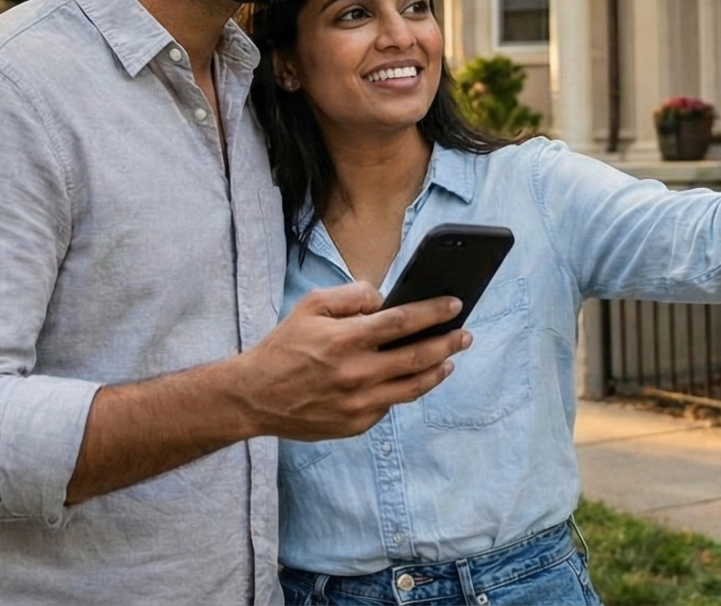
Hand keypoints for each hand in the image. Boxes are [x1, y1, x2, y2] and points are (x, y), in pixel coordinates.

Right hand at [231, 283, 469, 441]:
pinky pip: (390, 404)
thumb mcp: (310, 306)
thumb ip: (350, 296)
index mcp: (346, 339)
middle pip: (418, 357)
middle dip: (447, 343)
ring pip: (412, 387)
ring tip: (449, 360)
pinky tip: (414, 379)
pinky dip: (405, 390)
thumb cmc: (283, 347)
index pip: (403, 321)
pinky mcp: (356, 424)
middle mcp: (357, 373)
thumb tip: (384, 298)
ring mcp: (358, 403)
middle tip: (465, 334)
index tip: (454, 304)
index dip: (433, 312)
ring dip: (437, 371)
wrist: (255, 397)